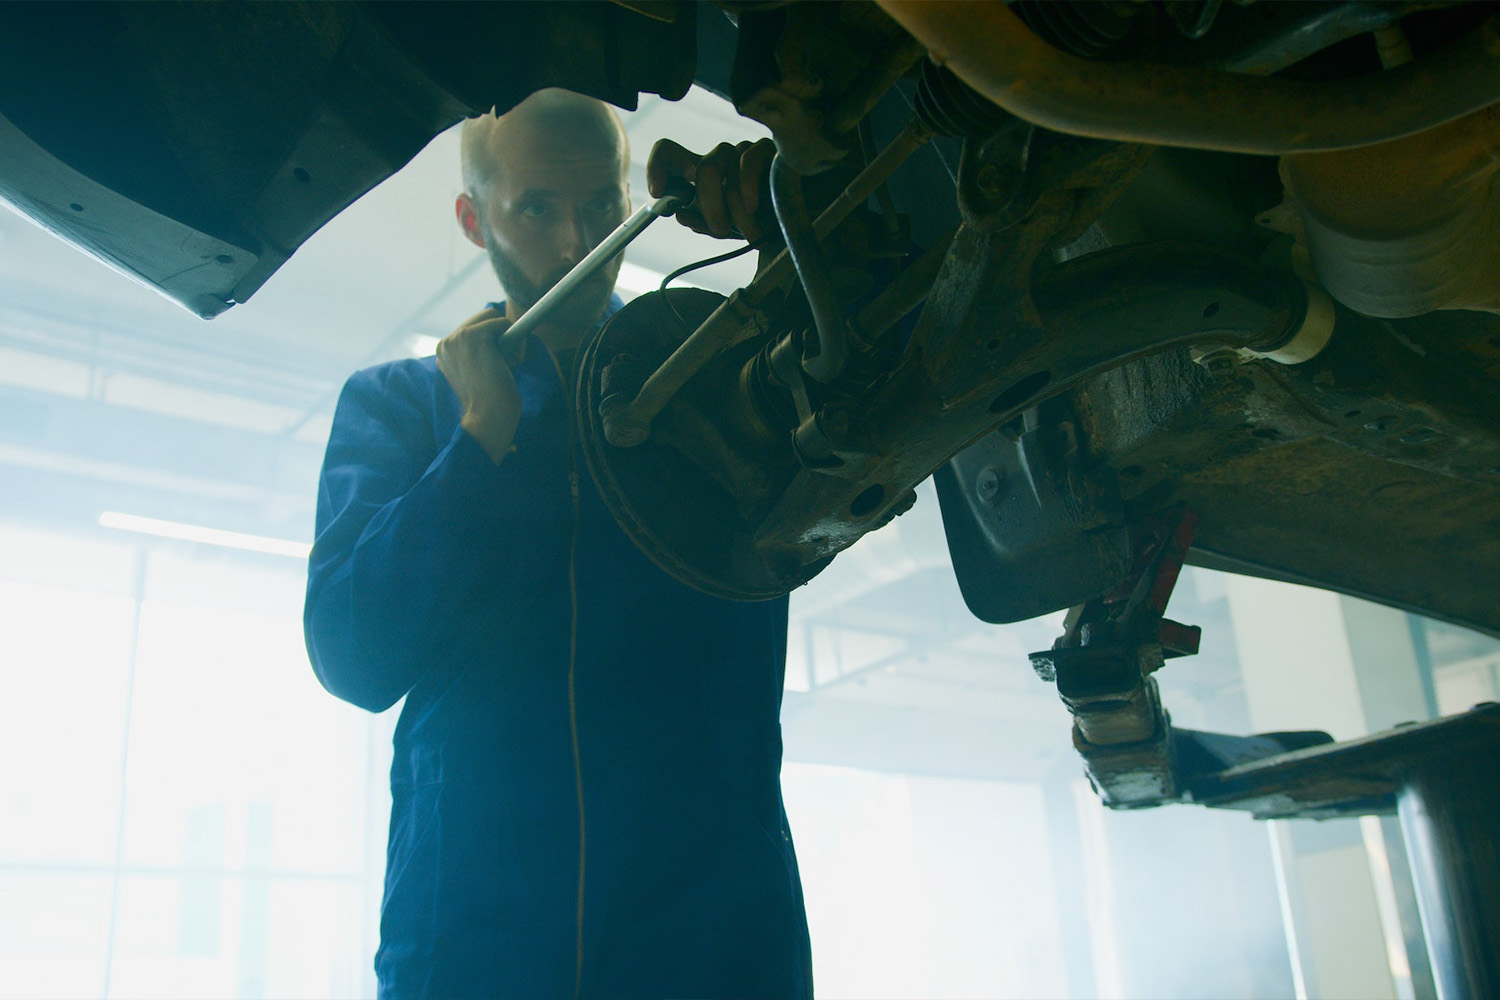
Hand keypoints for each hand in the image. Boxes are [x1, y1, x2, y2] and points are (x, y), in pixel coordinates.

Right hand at [435, 307, 521, 465]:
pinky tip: (509, 363)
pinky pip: (504, 323)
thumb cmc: (490, 404)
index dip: (491, 342)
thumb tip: (508, 332)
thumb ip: (481, 353)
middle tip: (502, 365)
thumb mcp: (479, 373)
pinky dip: (515, 340)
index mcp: (444, 352)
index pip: (473, 329)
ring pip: (493, 318)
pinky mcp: (474, 335)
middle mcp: (446, 342)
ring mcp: (458, 337)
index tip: (493, 365)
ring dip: (508, 339)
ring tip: (504, 366)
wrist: (488, 418)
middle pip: (483, 319)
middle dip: (500, 337)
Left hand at [648, 138, 775, 243]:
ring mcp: (741, 151)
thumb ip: (704, 222)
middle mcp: (719, 158)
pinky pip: (747, 162)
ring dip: (733, 209)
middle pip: (700, 169)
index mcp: (703, 175)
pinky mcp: (765, 148)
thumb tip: (682, 215)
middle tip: (720, 230)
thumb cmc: (763, 222)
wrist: (801, 220)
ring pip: (720, 170)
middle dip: (707, 205)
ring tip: (751, 232)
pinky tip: (754, 208)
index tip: (658, 193)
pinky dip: (746, 189)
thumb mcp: (729, 228)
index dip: (657, 167)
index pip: (669, 153)